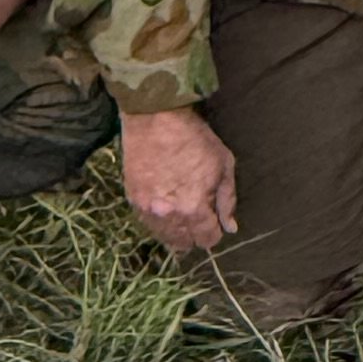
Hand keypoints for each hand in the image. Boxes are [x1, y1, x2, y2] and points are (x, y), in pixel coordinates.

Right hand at [122, 107, 239, 253]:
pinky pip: (147, 223)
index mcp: (194, 208)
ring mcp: (147, 209)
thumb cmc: (194, 138)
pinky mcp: (133, 199)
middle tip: (198, 217)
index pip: (207, 239)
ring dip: (175, 231)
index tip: (214, 221)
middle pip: (184, 244)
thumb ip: (227, 200)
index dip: (214, 232)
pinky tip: (165, 208)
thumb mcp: (223, 164)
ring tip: (181, 214)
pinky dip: (158, 221)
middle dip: (194, 234)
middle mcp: (169, 215)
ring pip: (164, 237)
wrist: (154, 117)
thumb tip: (230, 227)